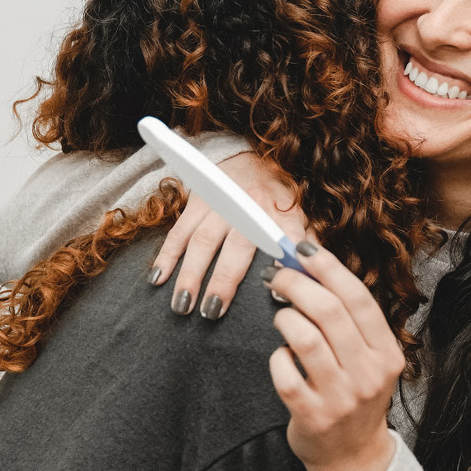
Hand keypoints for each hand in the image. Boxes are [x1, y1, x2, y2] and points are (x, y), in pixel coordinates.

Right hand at [146, 152, 307, 318]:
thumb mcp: (300, 215)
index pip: (285, 237)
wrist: (250, 158)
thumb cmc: (278, 198)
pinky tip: (157, 279)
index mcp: (281, 211)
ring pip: (202, 240)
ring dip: (190, 274)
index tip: (276, 292)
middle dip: (223, 279)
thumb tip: (312, 276)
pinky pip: (179, 231)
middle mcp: (250, 205)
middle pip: (236, 245)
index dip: (281, 262)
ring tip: (182, 305)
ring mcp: (220, 202)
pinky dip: (166, 256)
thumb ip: (305, 244)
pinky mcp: (197, 202)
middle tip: (211, 312)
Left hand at [264, 240, 401, 470]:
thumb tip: (310, 264)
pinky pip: (285, 373)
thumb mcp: (366, 359)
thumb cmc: (354, 397)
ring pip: (305, 338)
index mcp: (387, 353)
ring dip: (285, 319)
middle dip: (296, 284)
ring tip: (281, 318)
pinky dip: (277, 357)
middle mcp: (369, 374)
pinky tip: (282, 357)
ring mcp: (341, 398)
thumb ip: (347, 319)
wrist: (353, 458)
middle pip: (329, 312)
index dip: (328, 268)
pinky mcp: (312, 416)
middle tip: (277, 276)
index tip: (303, 249)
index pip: (358, 299)